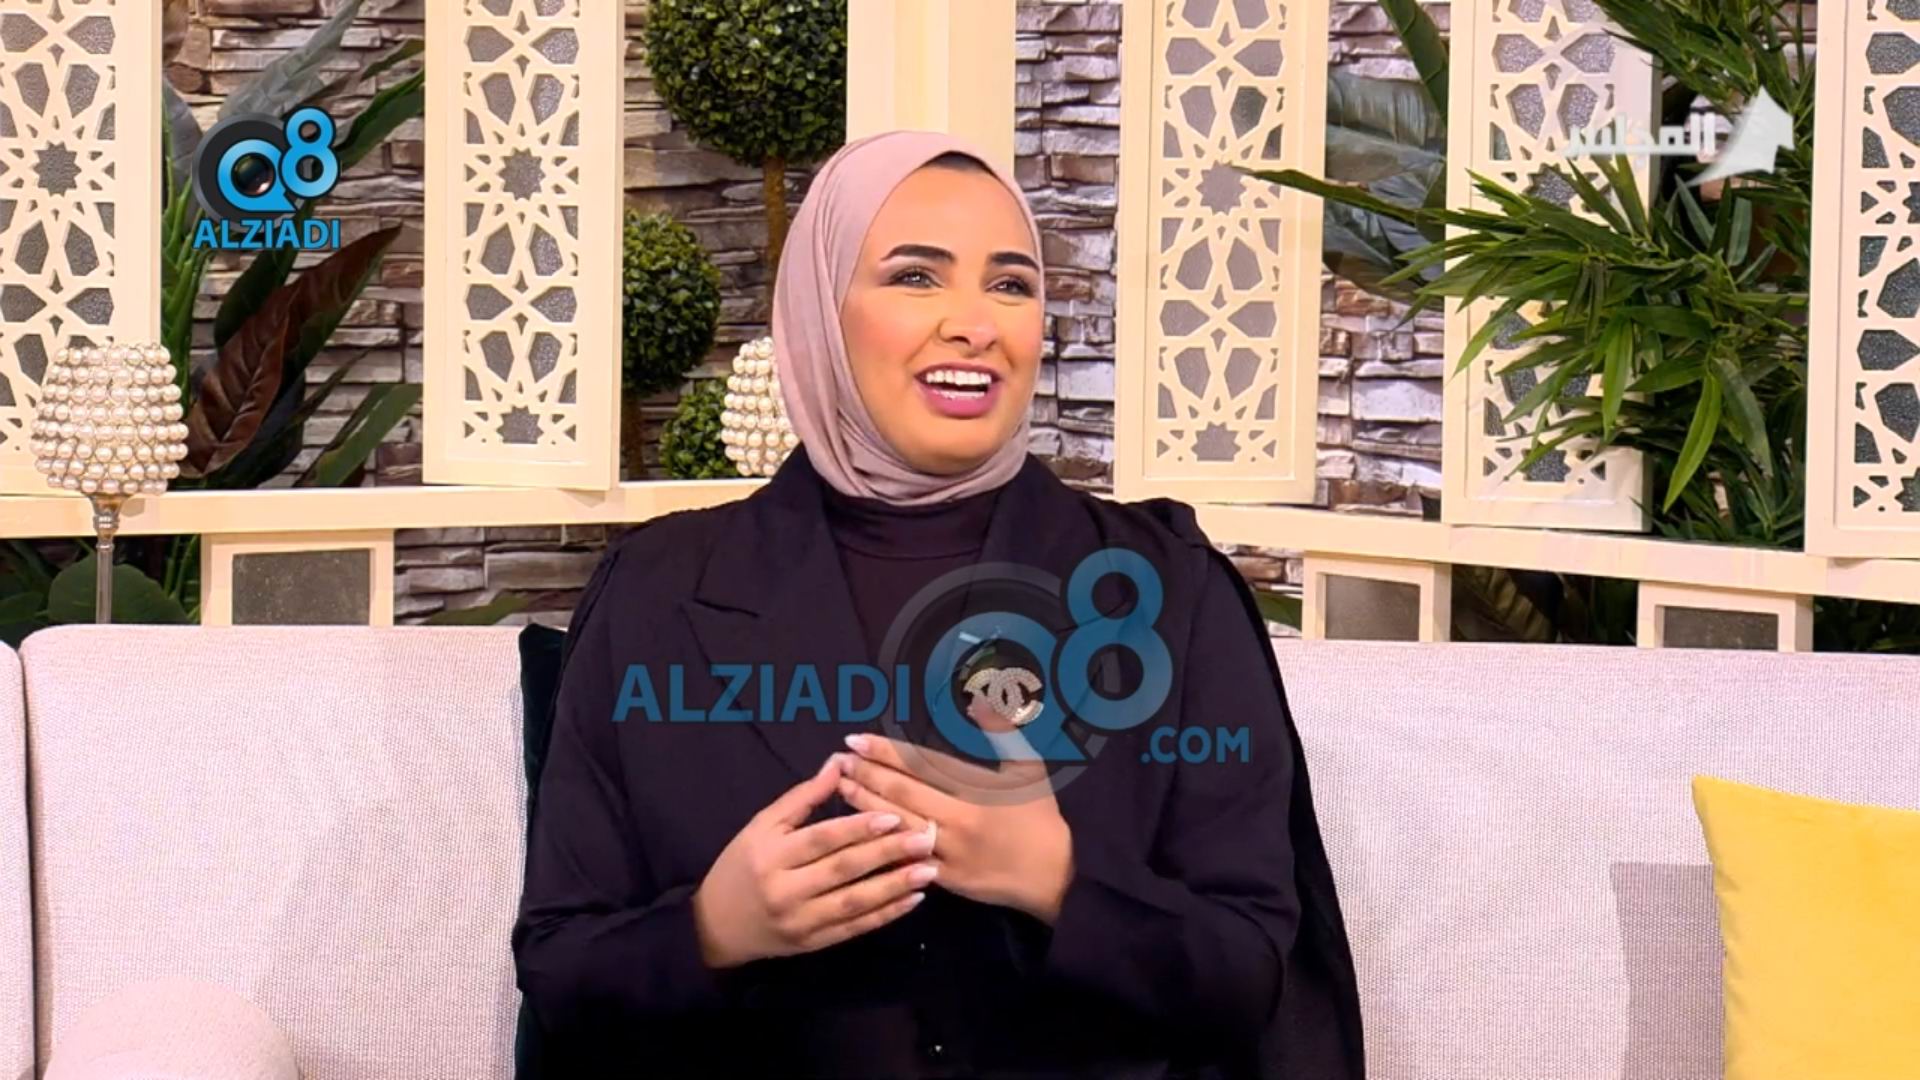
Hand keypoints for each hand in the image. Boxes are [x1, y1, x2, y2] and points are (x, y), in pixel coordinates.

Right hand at [690, 754, 940, 968]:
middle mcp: (785, 890)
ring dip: (895, 886)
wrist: (716, 926)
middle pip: (843, 869)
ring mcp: (800, 921)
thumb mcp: (762, 825)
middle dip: (887, 853)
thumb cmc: (742, 866)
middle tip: (925, 838)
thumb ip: (802, 797)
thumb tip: (839, 763)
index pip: (821, 839)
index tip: (894, 815)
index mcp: (771, 854)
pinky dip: (886, 915)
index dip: (858, 827)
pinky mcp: (813, 944)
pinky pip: (855, 928)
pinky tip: (912, 900)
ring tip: (928, 870)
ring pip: (854, 902)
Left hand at [836, 733, 1073, 923]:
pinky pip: (904, 859)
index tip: (857, 739)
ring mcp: (948, 852)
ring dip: (864, 804)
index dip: (887, 751)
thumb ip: (1003, 731)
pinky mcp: (942, 878)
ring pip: (897, 825)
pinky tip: (856, 831)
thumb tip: (979, 698)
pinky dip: (878, 843)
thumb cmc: (1039, 817)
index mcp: (977, 790)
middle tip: (839, 759)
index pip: (922, 765)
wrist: (1052, 876)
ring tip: (840, 786)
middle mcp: (958, 820)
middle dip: (866, 774)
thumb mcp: (1029, 768)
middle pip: (902, 793)